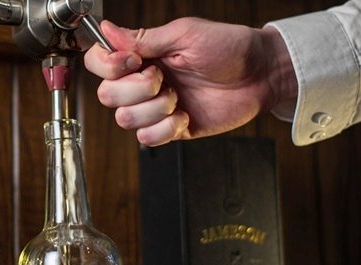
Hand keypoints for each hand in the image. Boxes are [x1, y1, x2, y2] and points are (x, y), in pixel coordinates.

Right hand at [84, 18, 295, 145]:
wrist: (260, 76)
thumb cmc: (229, 48)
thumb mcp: (185, 34)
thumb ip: (144, 37)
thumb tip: (107, 28)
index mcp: (142, 56)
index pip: (100, 63)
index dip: (107, 66)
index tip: (134, 61)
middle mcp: (143, 83)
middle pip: (107, 96)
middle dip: (135, 90)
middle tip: (164, 79)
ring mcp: (155, 108)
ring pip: (125, 120)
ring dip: (154, 109)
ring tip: (179, 98)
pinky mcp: (170, 130)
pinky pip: (147, 139)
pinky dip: (165, 129)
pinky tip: (185, 116)